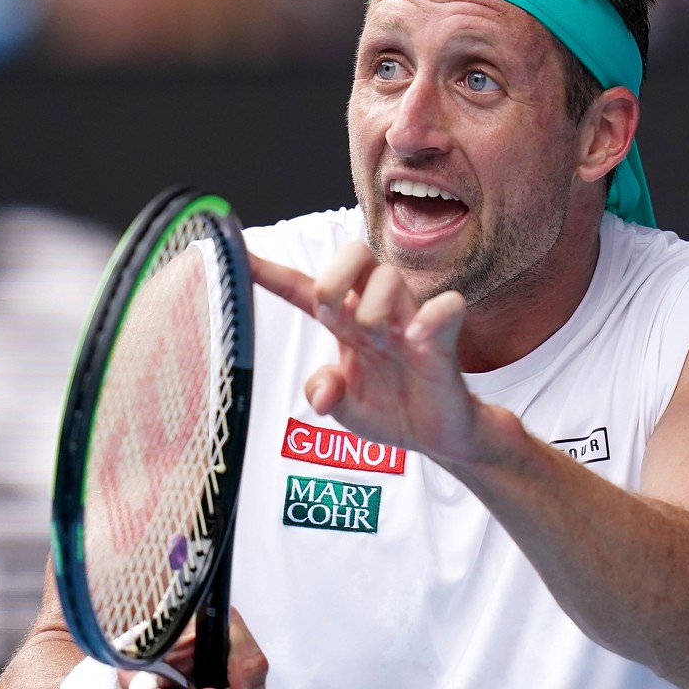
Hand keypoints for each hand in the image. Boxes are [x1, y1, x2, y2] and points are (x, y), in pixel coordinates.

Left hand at [252, 243, 478, 462]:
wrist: (437, 435)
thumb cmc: (390, 409)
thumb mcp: (346, 410)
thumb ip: (325, 395)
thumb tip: (322, 392)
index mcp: (345, 324)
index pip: (303, 288)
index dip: (271, 272)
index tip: (240, 258)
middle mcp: (376, 312)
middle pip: (354, 254)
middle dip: (333, 278)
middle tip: (331, 317)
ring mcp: (410, 321)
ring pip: (389, 276)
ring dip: (373, 309)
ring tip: (381, 345)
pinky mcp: (444, 338)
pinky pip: (447, 306)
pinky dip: (429, 319)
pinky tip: (415, 340)